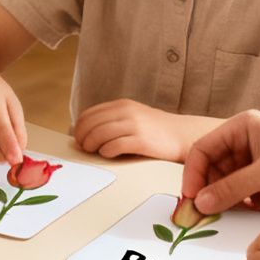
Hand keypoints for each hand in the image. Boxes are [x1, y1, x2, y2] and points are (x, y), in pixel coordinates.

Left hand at [73, 99, 209, 161]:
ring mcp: (135, 125)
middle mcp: (127, 112)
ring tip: (96, 152)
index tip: (79, 140)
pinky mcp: (142, 141)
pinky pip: (114, 146)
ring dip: (92, 146)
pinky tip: (109, 154)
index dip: (79, 129)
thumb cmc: (153, 130)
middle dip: (83, 139)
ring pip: (99, 135)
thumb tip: (77, 132)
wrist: (181, 135)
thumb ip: (109, 121)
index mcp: (121, 105)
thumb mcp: (130, 118)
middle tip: (86, 149)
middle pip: (90, 125)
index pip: (88, 114)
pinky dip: (106, 152)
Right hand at [181, 110, 259, 213]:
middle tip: (204, 214)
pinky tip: (259, 209)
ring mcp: (259, 162)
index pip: (205, 148)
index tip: (190, 197)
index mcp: (245, 127)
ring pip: (229, 183)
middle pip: (215, 168)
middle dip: (210, 190)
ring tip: (232, 213)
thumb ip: (232, 188)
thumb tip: (202, 202)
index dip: (194, 173)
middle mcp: (249, 142)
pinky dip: (246, 204)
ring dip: (229, 199)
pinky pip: (245, 193)